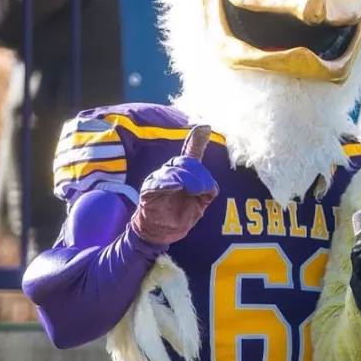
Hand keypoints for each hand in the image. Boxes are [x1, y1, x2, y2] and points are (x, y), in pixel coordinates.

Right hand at [130, 125, 218, 246]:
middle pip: (187, 162)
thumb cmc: (182, 216)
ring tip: (195, 191)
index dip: (196, 140)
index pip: (190, 153)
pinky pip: (160, 182)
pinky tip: (176, 186)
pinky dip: (170, 183)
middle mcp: (169, 172)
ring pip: (176, 171)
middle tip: (202, 189)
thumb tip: (211, 182)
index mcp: (182, 172)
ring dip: (188, 180)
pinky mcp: (149, 189)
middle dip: (198, 174)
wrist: (162, 233)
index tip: (204, 127)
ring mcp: (158, 179)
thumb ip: (206, 187)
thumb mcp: (200, 200)